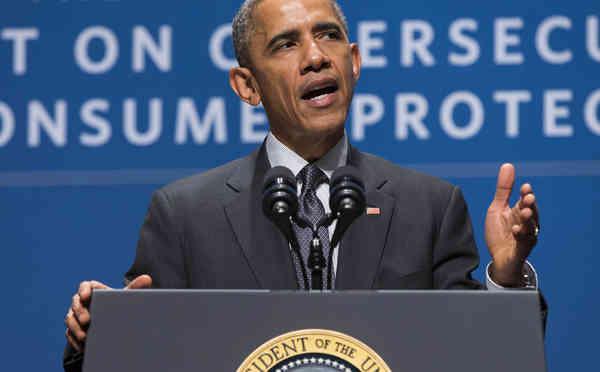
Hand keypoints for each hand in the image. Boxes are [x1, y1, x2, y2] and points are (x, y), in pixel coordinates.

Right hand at [64, 274, 151, 351]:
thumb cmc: (116, 305)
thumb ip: (135, 287)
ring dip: (75, 328)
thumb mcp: (124, 297)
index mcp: (92, 290)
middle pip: (76, 304)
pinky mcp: (73, 328)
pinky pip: (70, 333)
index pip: (85, 286)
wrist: (111, 321)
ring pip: (70, 319)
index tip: (86, 295)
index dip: (84, 290)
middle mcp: (81, 301)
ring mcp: (75, 315)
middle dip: (80, 312)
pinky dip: (75, 339)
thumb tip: (147, 278)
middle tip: (87, 320)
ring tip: (84, 336)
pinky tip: (82, 346)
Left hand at [485, 164, 538, 285]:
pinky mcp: (521, 249)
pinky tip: (516, 230)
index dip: (525, 194)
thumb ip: (503, 190)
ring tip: (524, 212)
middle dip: (530, 205)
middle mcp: (526, 223)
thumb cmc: (499, 232)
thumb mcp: (497, 208)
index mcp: (519, 212)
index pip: (524, 200)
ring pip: (531, 226)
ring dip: (528, 219)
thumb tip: (508, 165)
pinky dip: (521, 235)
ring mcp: (526, 236)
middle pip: (531, 212)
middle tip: (528, 197)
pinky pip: (524, 242)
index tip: (525, 187)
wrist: (498, 258)